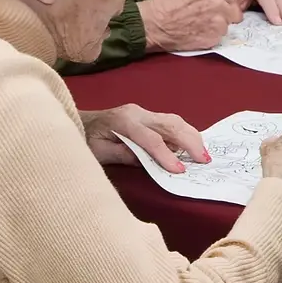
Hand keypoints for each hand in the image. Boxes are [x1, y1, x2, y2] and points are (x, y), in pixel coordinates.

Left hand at [83, 103, 208, 173]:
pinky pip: (170, 122)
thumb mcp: (99, 153)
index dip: (167, 156)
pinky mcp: (147, 115)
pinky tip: (192, 145)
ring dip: (192, 136)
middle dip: (190, 141)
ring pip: (174, 120)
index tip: (180, 171)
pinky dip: (185, 133)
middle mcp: (136, 112)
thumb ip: (124, 156)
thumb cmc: (85, 140)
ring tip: (203, 154)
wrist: (77, 122)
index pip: (151, 139)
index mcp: (123, 121)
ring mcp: (142, 111)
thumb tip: (149, 163)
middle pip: (170, 123)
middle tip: (204, 160)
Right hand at [140, 0, 241, 52]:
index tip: (217, 7)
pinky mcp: (213, 38)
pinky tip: (198, 35)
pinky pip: (218, 38)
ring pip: (227, 26)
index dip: (222, 2)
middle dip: (226, 15)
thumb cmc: (161, 5)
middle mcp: (218, 3)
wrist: (151, 26)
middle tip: (213, 19)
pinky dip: (211, 37)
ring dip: (218, 27)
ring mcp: (217, 22)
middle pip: (234, 11)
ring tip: (202, 28)